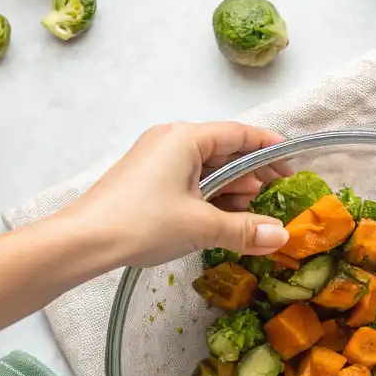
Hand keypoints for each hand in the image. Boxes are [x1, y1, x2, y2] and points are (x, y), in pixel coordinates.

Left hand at [61, 121, 291, 267]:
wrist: (85, 240)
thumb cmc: (142, 222)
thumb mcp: (202, 226)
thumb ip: (245, 230)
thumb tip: (281, 236)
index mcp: (186, 138)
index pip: (239, 134)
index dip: (268, 148)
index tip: (291, 163)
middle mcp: (171, 140)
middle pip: (224, 151)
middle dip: (252, 175)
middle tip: (276, 197)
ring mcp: (156, 159)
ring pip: (206, 169)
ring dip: (231, 190)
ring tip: (250, 215)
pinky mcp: (147, 180)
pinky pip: (189, 181)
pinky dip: (209, 197)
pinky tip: (222, 219)